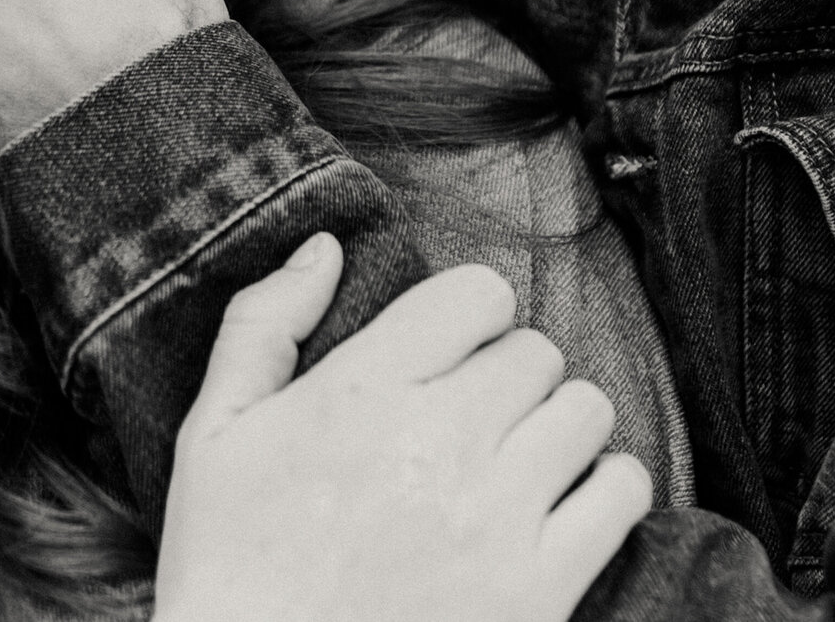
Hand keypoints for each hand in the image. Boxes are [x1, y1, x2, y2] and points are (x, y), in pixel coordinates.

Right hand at [156, 240, 652, 621]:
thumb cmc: (229, 564)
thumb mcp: (213, 431)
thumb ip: (263, 322)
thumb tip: (325, 247)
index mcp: (363, 390)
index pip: (477, 294)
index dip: (469, 312)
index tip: (450, 348)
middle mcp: (439, 441)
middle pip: (535, 351)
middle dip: (508, 370)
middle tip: (475, 413)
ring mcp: (496, 518)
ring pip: (585, 411)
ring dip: (558, 423)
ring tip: (517, 456)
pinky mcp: (539, 591)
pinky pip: (621, 495)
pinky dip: (606, 488)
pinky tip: (562, 503)